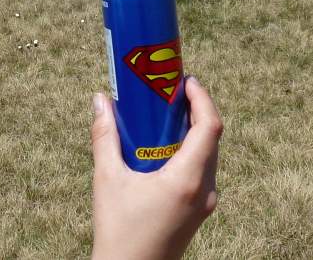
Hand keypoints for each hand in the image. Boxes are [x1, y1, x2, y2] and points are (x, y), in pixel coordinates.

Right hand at [90, 76, 221, 259]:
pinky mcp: (199, 212)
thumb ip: (104, 136)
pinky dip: (189, 151)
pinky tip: (164, 147)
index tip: (183, 80)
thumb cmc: (119, 232)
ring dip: (193, 130)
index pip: (210, 127)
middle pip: (211, 138)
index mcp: (187, 180)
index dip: (201, 98)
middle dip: (195, 109)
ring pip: (209, 155)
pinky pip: (202, 171)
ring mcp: (205, 203)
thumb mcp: (107, 179)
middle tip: (170, 90)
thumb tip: (100, 99)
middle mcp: (204, 191)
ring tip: (166, 114)